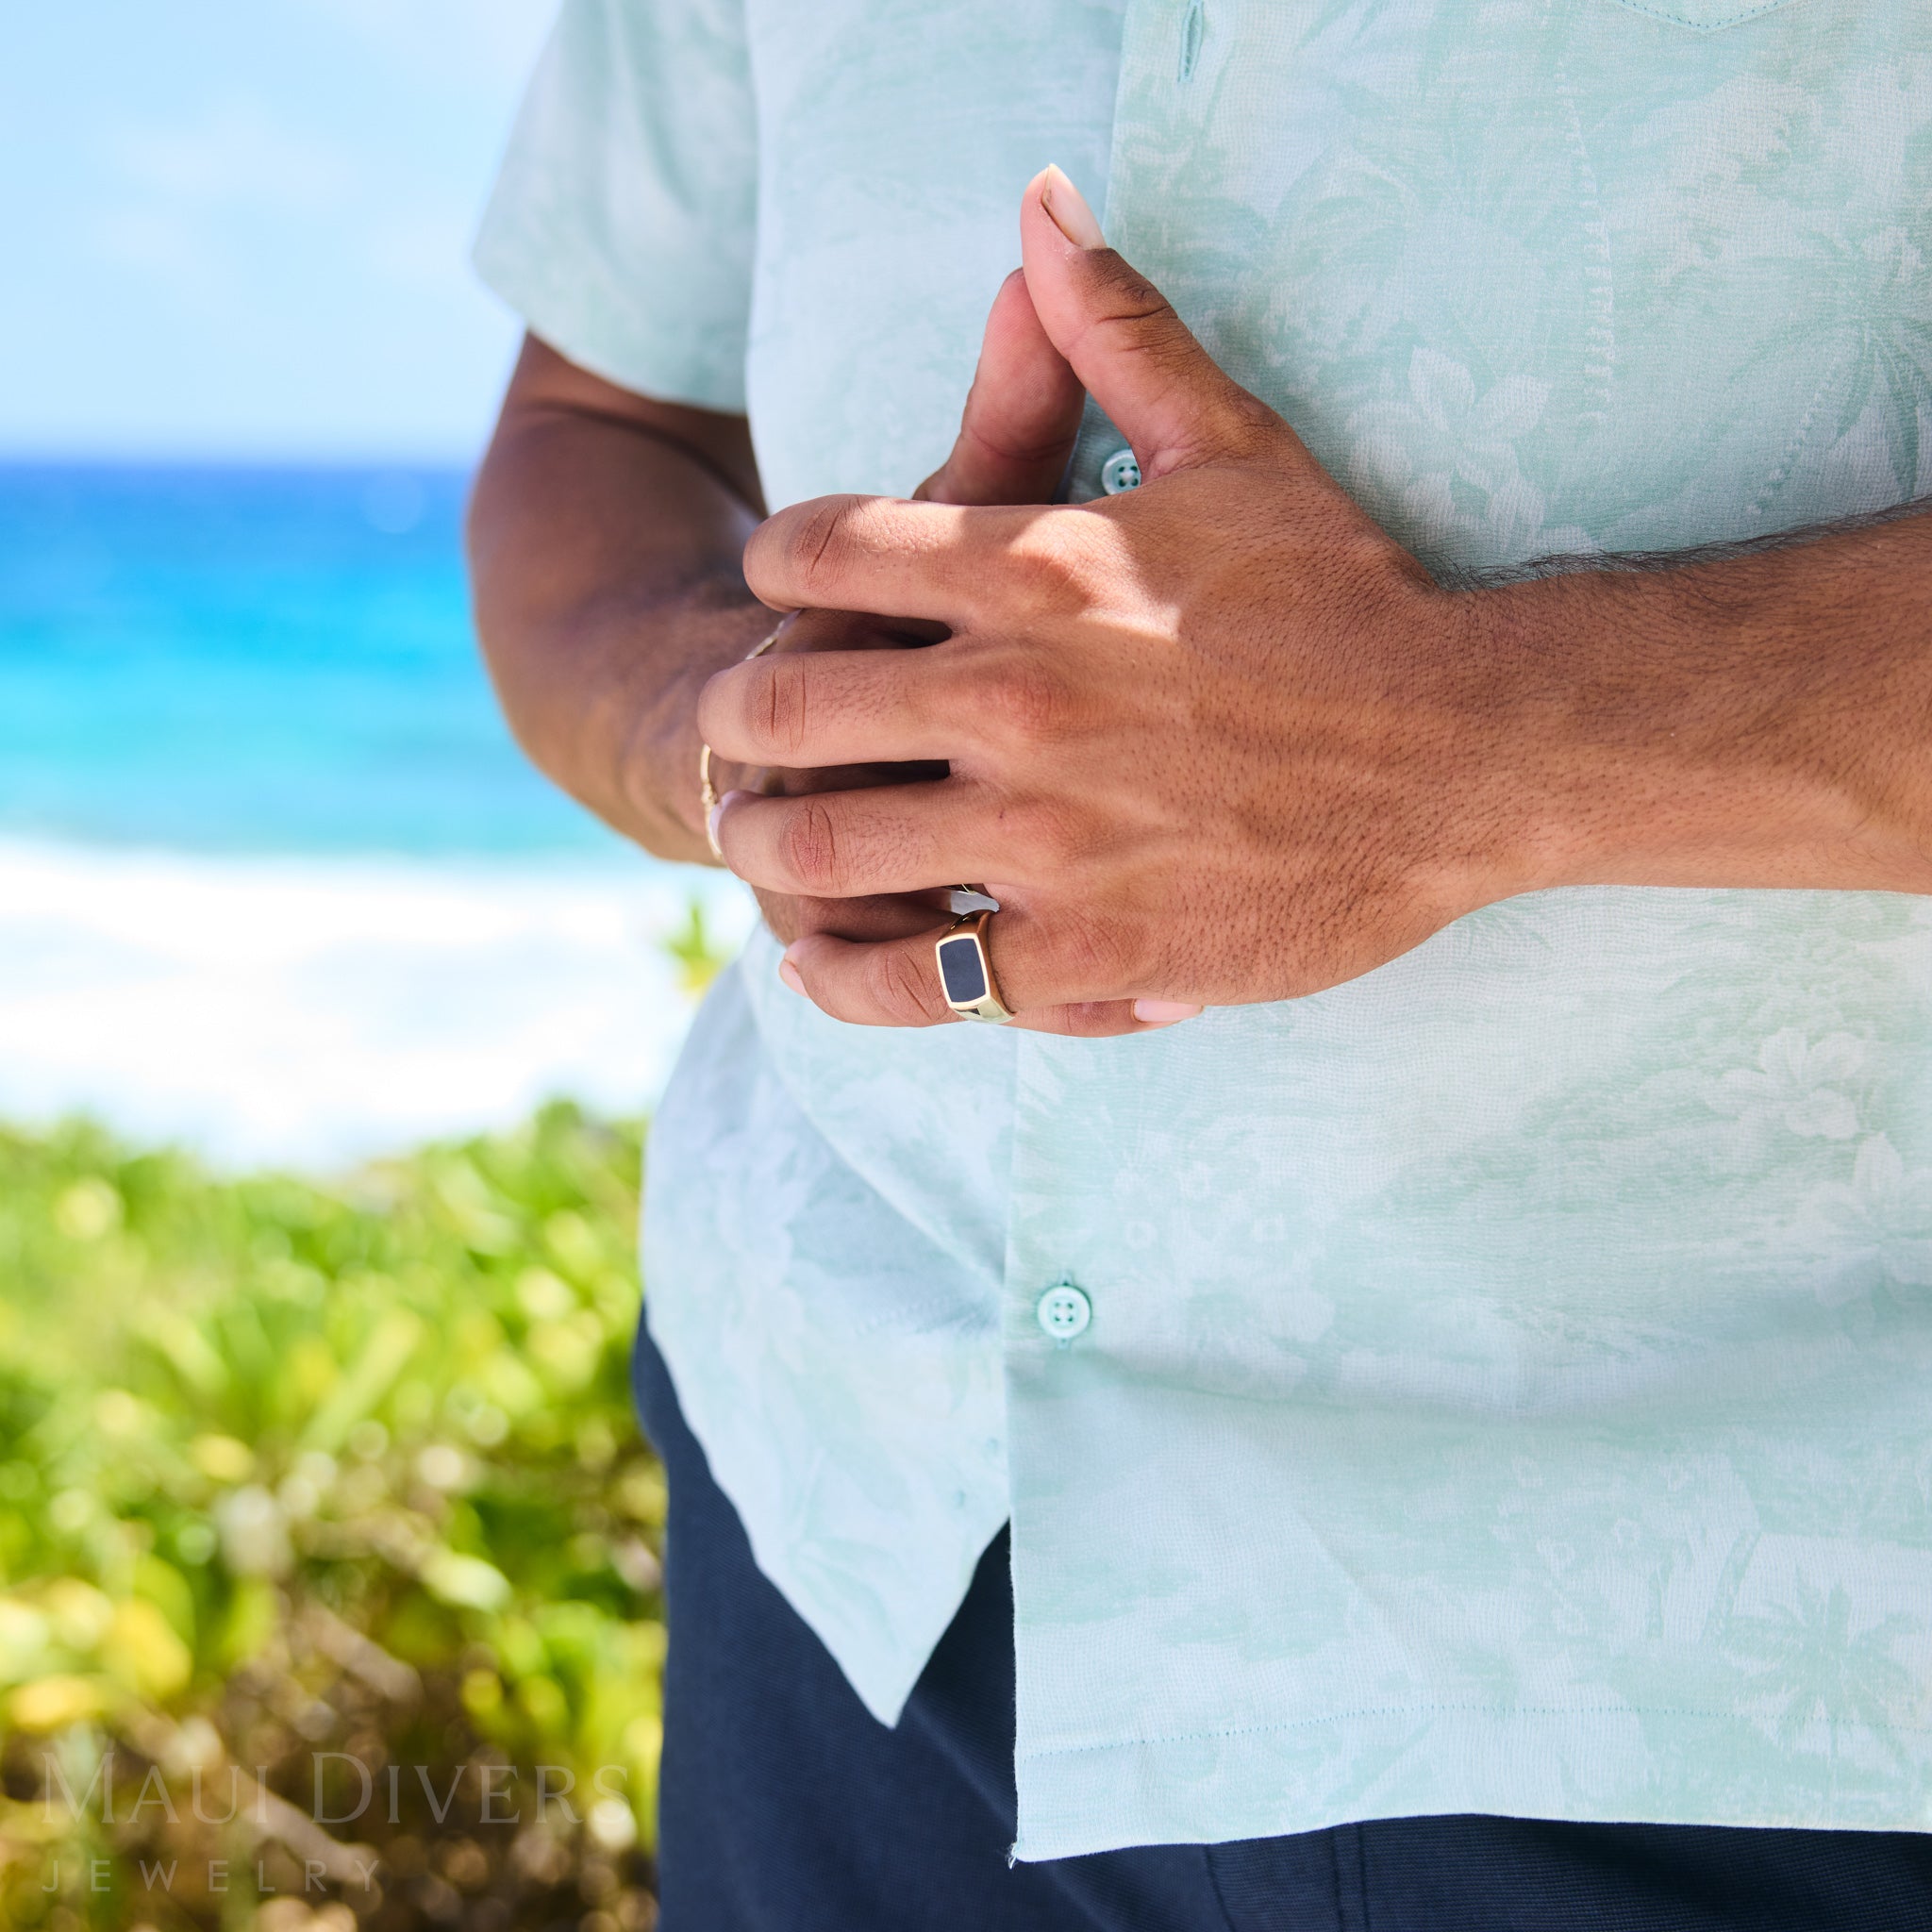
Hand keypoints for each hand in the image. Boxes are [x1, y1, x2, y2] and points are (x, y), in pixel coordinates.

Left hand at [702, 166, 1554, 1033]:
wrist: (1472, 755)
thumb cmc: (1350, 599)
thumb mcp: (1236, 444)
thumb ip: (1118, 331)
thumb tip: (1040, 204)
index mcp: (1034, 567)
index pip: (820, 551)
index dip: (777, 570)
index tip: (780, 590)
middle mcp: (1017, 698)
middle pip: (784, 707)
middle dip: (737, 717)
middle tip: (738, 728)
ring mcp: (1045, 836)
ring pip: (823, 848)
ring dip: (769, 842)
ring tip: (764, 837)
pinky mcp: (1087, 952)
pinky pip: (915, 984)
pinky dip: (845, 980)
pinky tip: (818, 965)